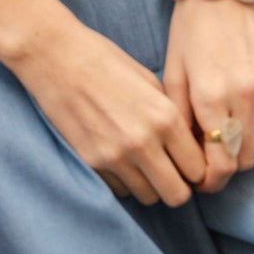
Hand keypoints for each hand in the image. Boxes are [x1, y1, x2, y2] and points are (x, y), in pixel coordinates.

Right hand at [13, 16, 206, 206]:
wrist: (55, 56)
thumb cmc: (104, 61)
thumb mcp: (150, 81)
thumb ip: (171, 115)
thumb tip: (187, 146)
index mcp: (165, 117)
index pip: (197, 169)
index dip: (196, 170)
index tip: (188, 164)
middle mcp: (144, 142)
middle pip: (178, 195)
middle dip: (178, 186)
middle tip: (170, 173)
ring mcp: (115, 156)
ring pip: (148, 197)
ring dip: (150, 185)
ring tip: (142, 165)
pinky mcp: (91, 162)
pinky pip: (120, 190)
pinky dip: (124, 182)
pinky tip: (119, 160)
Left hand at [163, 0, 253, 193]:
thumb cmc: (190, 28)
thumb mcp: (173, 73)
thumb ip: (180, 119)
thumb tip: (187, 159)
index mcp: (210, 97)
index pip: (220, 165)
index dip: (210, 181)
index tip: (200, 181)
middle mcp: (245, 95)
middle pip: (244, 160)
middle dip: (226, 166)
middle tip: (208, 158)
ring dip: (238, 132)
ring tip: (218, 108)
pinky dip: (252, 107)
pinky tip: (237, 82)